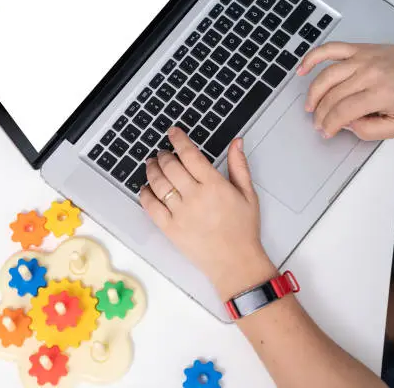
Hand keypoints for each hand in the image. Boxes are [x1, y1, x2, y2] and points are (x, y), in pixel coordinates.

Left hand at [140, 127, 275, 298]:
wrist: (236, 262)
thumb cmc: (243, 230)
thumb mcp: (248, 194)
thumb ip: (239, 166)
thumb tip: (236, 142)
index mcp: (214, 185)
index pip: (190, 154)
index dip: (179, 140)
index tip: (173, 132)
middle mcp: (195, 196)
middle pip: (170, 166)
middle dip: (163, 155)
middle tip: (162, 153)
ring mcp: (180, 213)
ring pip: (158, 183)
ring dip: (151, 170)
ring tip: (151, 165)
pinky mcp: (170, 228)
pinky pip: (151, 206)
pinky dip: (145, 194)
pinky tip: (146, 188)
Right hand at [298, 26, 393, 140]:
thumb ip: (371, 131)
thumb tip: (348, 125)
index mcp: (381, 93)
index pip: (343, 112)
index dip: (329, 125)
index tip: (326, 132)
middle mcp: (369, 74)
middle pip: (332, 97)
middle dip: (320, 115)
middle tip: (319, 124)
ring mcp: (362, 59)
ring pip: (326, 77)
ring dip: (313, 94)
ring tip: (310, 107)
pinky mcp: (357, 49)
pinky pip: (329, 49)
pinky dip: (312, 58)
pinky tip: (301, 69)